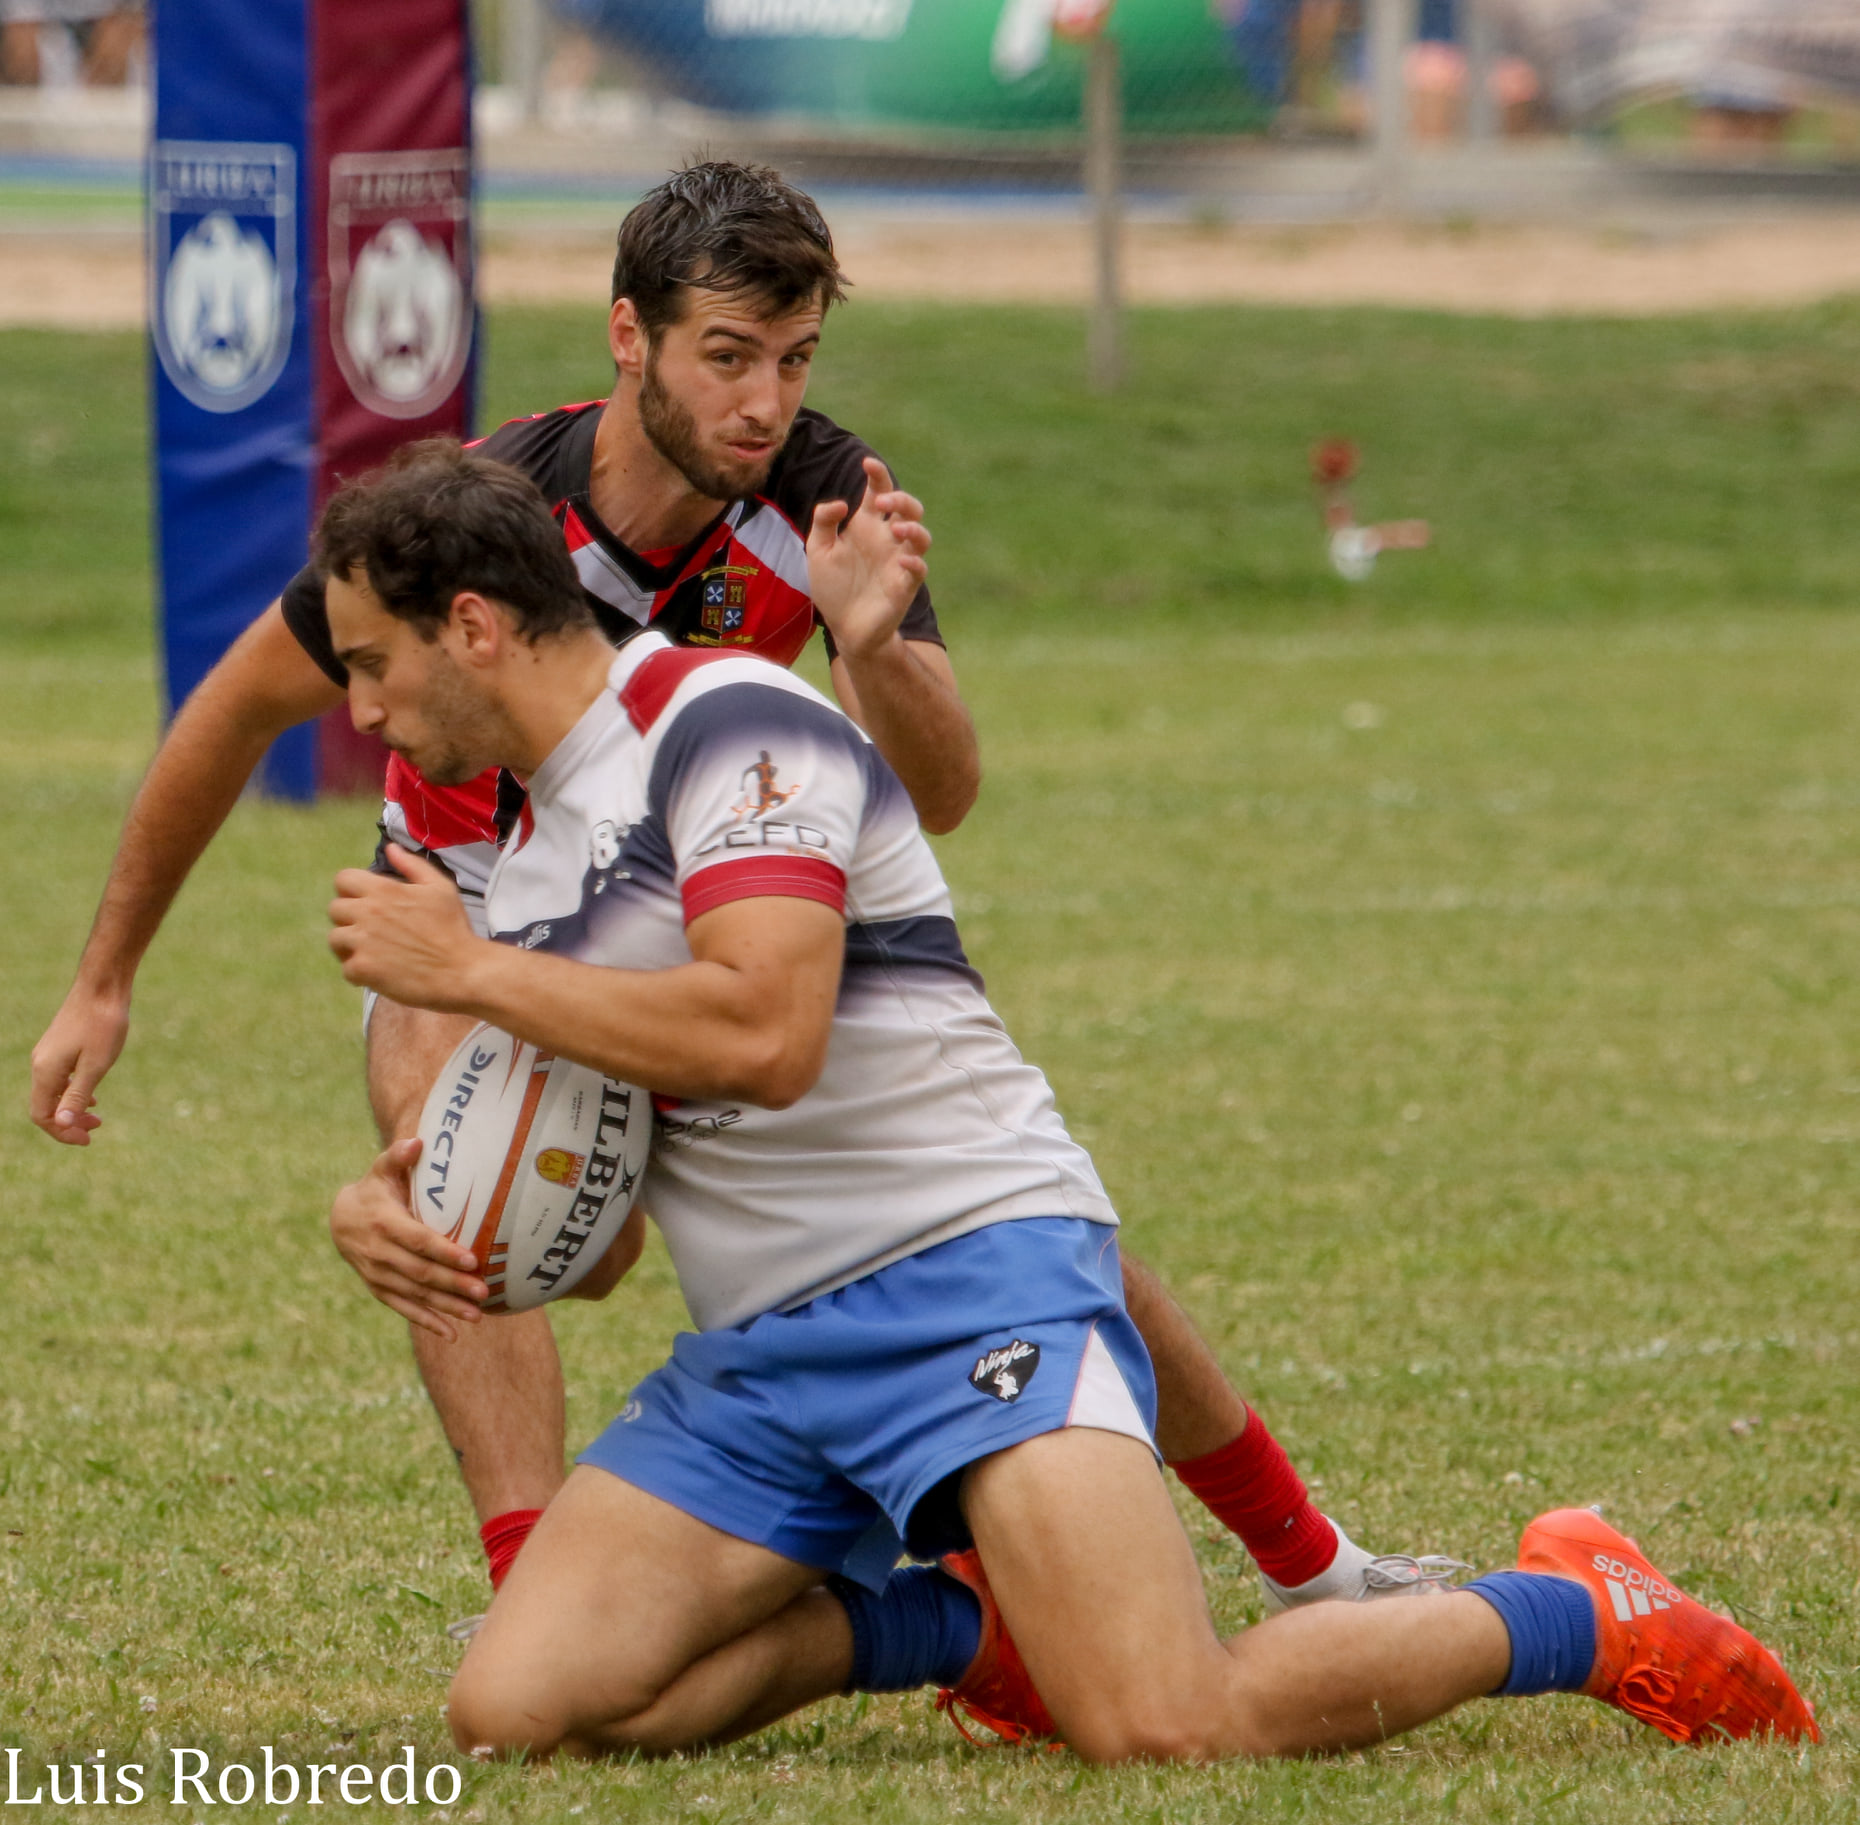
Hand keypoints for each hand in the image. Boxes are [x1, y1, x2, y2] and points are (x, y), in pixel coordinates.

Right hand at [29, 984, 129, 1144]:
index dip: (63, 1132)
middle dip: (68, 1122)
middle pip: (45, 1106)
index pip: (43, 1116)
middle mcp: (40, 1064)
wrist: (103, 986)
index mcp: (46, 1072)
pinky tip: (93, 1095)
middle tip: (97, 1128)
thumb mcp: (96, 1065)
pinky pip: (59, 1078)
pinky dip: (73, 1091)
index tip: (89, 1138)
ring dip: (72, 1108)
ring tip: (98, 1116)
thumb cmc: (103, 1024)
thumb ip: (77, 1095)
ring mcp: (48, 1053)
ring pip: (52, 1092)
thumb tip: (61, 1123)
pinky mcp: (59, 1045)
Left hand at [328, 845, 480, 1010]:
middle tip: (372, 930)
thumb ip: (412, 865)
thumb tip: (391, 848)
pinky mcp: (363, 969)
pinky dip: (360, 972)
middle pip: (335, 909)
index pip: (343, 879)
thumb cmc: (454, 928)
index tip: (365, 901)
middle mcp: (367, 913)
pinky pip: (346, 968)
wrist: (462, 971)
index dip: (351, 889)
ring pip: (335, 939)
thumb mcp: (441, 888)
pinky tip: (379, 972)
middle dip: (350, 918)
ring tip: (373, 952)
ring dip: (350, 946)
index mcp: (383, 890)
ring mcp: (362, 942)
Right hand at [330, 1136, 488, 1339]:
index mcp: (384, 1223)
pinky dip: (427, 1321)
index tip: (472, 1260)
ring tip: (477, 1315)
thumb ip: (398, 1156)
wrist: (340, 1219)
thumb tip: (417, 1142)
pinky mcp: (378, 1288)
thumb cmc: (374, 1189)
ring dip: (445, 1307)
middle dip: (452, 1285)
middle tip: (484, 1292)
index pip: (418, 1240)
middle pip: (420, 1272)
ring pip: (415, 1294)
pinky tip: (452, 1333)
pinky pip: (403, 1308)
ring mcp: (377, 1274)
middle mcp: (378, 1253)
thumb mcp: (381, 1169)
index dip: (444, 1251)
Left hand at [807, 457, 931, 662]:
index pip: (878, 491)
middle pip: (907, 507)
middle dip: (899, 497)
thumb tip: (841, 503)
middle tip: (880, 502)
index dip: (877, 474)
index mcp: (866, 526)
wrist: (844, 628)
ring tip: (895, 529)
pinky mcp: (905, 585)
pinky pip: (919, 568)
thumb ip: (823, 522)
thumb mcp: (817, 551)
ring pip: (920, 535)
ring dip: (912, 526)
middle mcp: (887, 539)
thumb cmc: (833, 588)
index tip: (867, 463)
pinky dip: (914, 562)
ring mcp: (898, 561)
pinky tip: (903, 560)